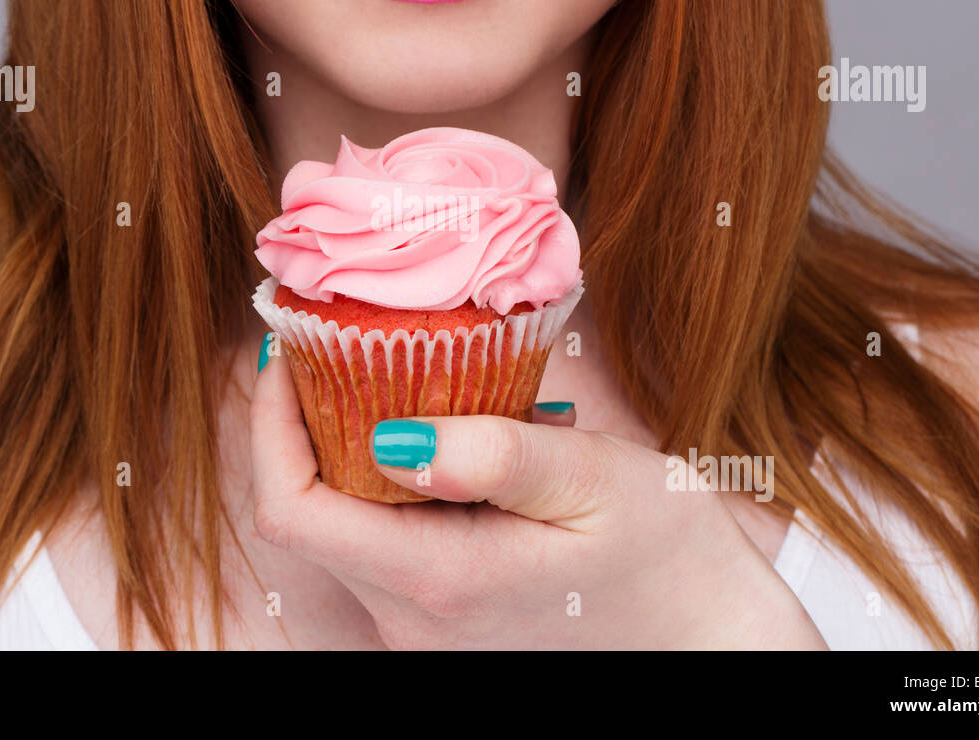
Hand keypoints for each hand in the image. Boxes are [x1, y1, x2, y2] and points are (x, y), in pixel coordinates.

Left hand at [249, 349, 825, 649]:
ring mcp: (423, 629)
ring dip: (343, 445)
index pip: (289, 511)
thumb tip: (389, 434)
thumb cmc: (668, 554)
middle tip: (336, 340)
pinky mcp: (442, 619)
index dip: (270, 425)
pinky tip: (435, 428)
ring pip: (340, 527)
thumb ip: (496, 456)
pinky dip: (383, 479)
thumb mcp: (594, 481)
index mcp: (438, 581)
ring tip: (388, 370)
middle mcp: (411, 621)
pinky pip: (380, 541)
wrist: (708, 638)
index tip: (292, 350)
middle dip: (303, 421)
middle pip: (306, 515)